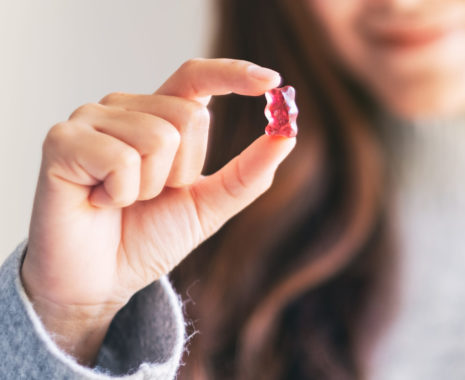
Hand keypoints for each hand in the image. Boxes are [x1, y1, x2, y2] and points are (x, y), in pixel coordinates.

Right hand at [21, 58, 294, 364]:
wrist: (102, 281)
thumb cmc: (148, 238)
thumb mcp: (209, 205)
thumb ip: (247, 173)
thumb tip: (287, 136)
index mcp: (158, 116)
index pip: (196, 77)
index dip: (233, 74)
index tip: (273, 83)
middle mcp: (124, 107)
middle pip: (189, 116)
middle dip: (184, 172)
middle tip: (151, 196)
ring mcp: (90, 120)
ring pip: (158, 138)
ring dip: (150, 187)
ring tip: (122, 200)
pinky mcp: (62, 141)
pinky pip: (122, 159)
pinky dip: (121, 194)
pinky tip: (99, 202)